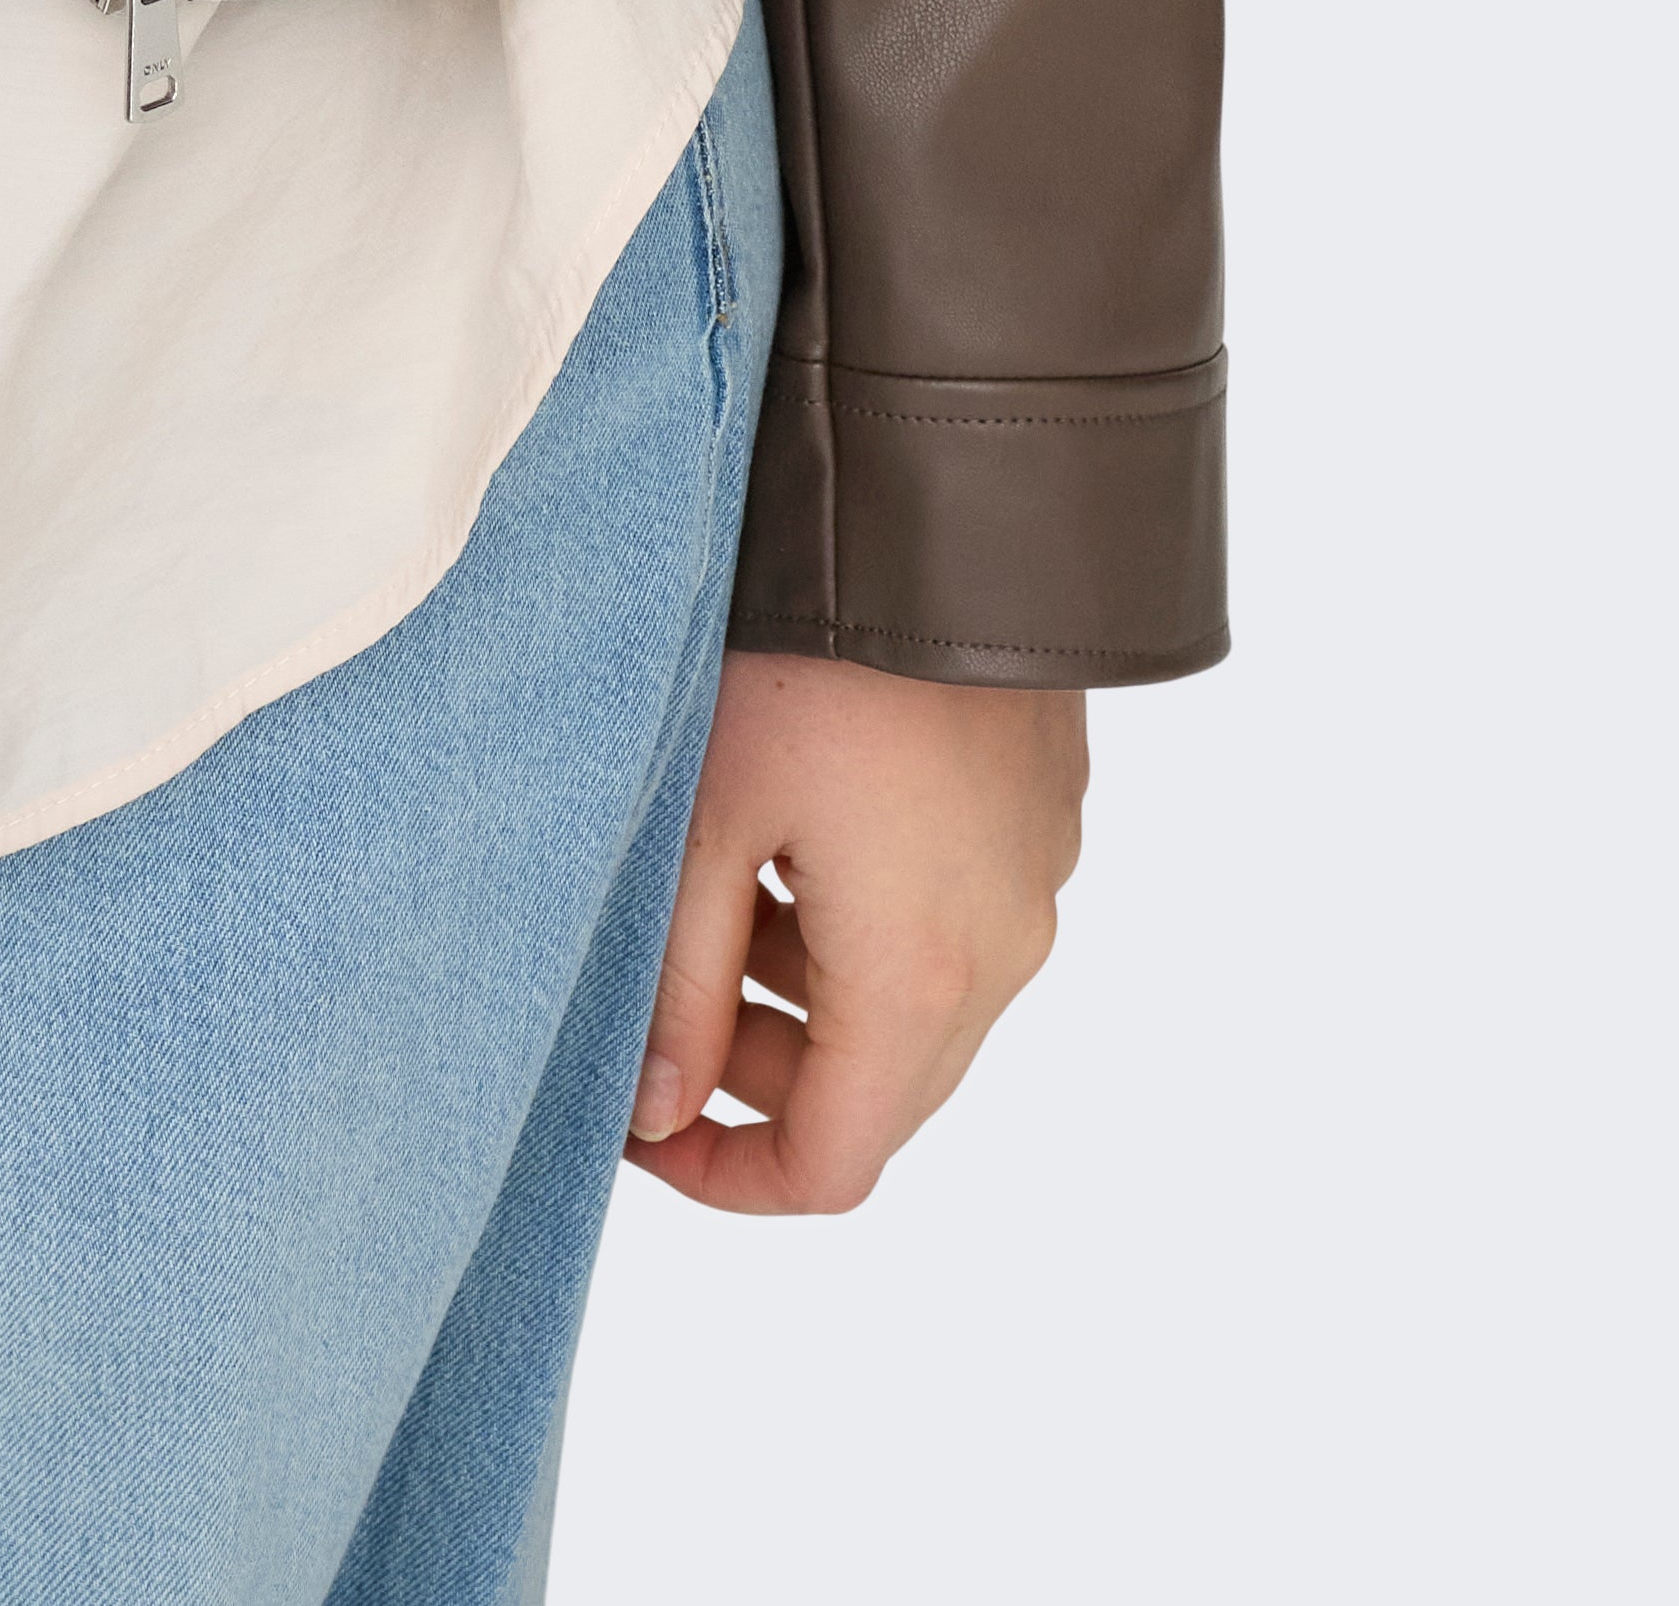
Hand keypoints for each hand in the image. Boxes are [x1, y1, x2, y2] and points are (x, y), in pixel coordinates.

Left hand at [625, 656, 1085, 1212]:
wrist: (938, 502)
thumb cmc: (808, 653)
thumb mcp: (705, 815)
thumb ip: (676, 981)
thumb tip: (652, 1108)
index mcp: (920, 978)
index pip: (833, 1165)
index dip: (726, 1176)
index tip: (639, 1130)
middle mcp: (1003, 950)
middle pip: (880, 1092)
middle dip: (760, 1075)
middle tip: (661, 1001)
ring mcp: (1034, 878)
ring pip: (918, 1004)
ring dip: (812, 991)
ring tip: (716, 887)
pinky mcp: (1039, 812)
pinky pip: (956, 922)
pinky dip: (868, 922)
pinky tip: (795, 829)